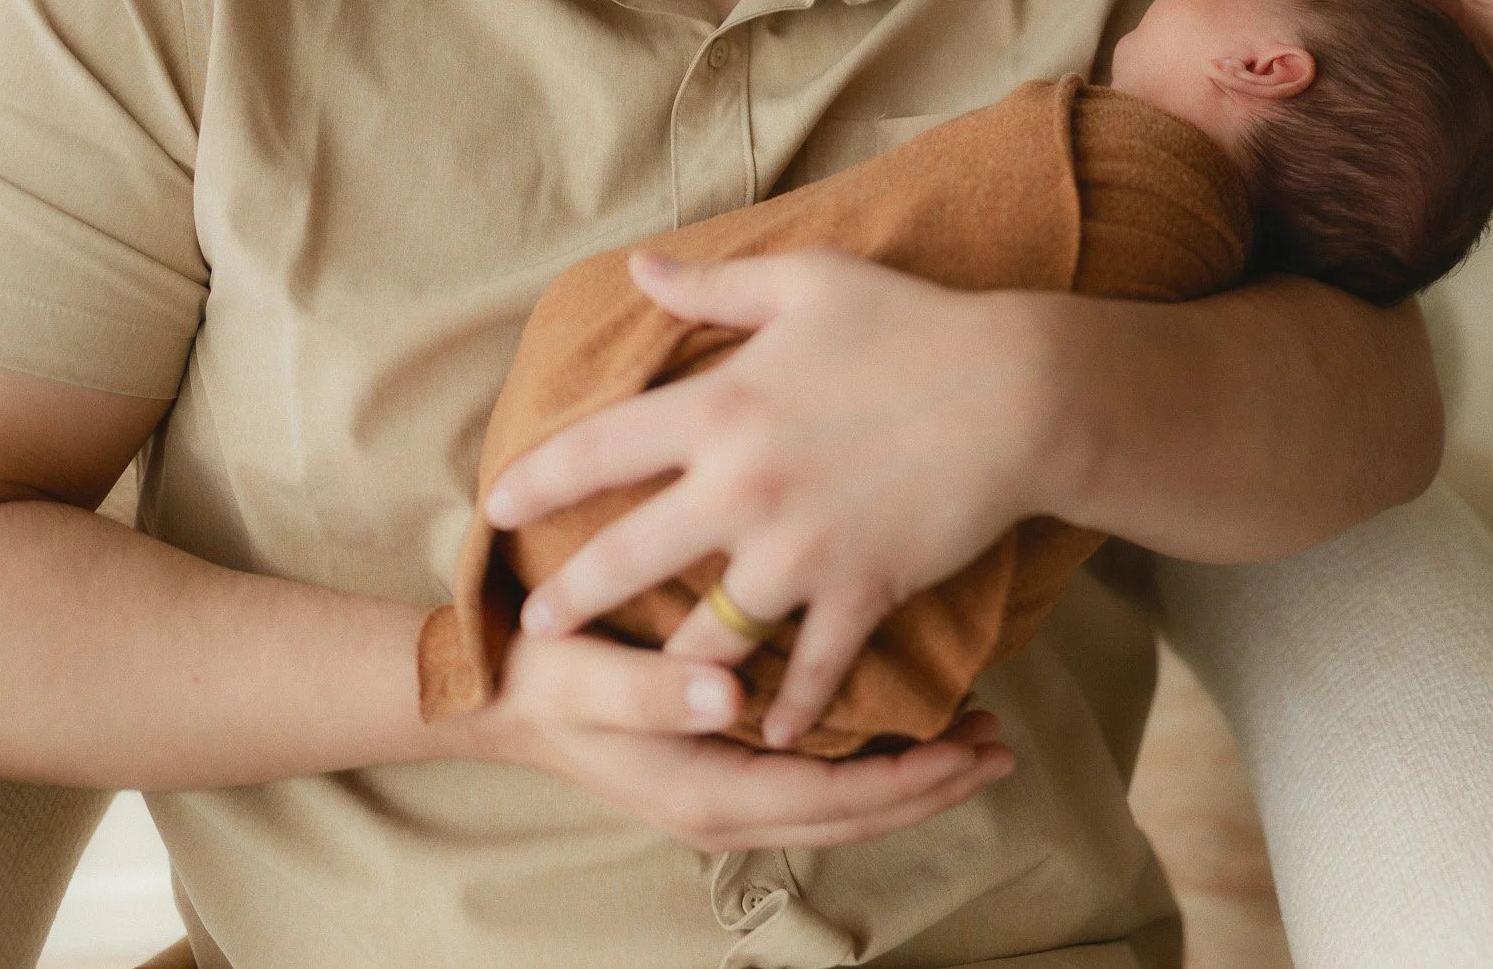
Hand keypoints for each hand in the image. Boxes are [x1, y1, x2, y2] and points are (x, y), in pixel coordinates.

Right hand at [461, 629, 1013, 849]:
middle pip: (854, 815)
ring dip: (911, 779)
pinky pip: (816, 785)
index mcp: (707, 791)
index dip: (912, 776)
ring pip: (841, 806)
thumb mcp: (590, 677)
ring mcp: (723, 798)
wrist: (490, 698)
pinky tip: (901, 729)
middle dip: (933, 785)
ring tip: (974, 741)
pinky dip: (871, 767)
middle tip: (1002, 747)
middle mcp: (724, 809)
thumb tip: (729, 692)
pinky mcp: (720, 774)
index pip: (836, 799)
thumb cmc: (541, 678)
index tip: (973, 745)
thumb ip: (656, 688)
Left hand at [484, 250, 1061, 749]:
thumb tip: (639, 266)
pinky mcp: (860, 591)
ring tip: (648, 686)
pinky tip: (769, 731)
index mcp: (718, 410)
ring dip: (674, 667)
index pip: (594, 452)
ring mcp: (799, 552)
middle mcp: (741, 490)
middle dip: (571, 600)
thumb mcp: (808, 284)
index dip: (534, 484)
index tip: (496, 512)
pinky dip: (790, 707)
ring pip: (708, 634)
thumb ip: (714, 286)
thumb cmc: (912, 324)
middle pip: (625, 560)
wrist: (1019, 393)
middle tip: (540, 628)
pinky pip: (812, 669)